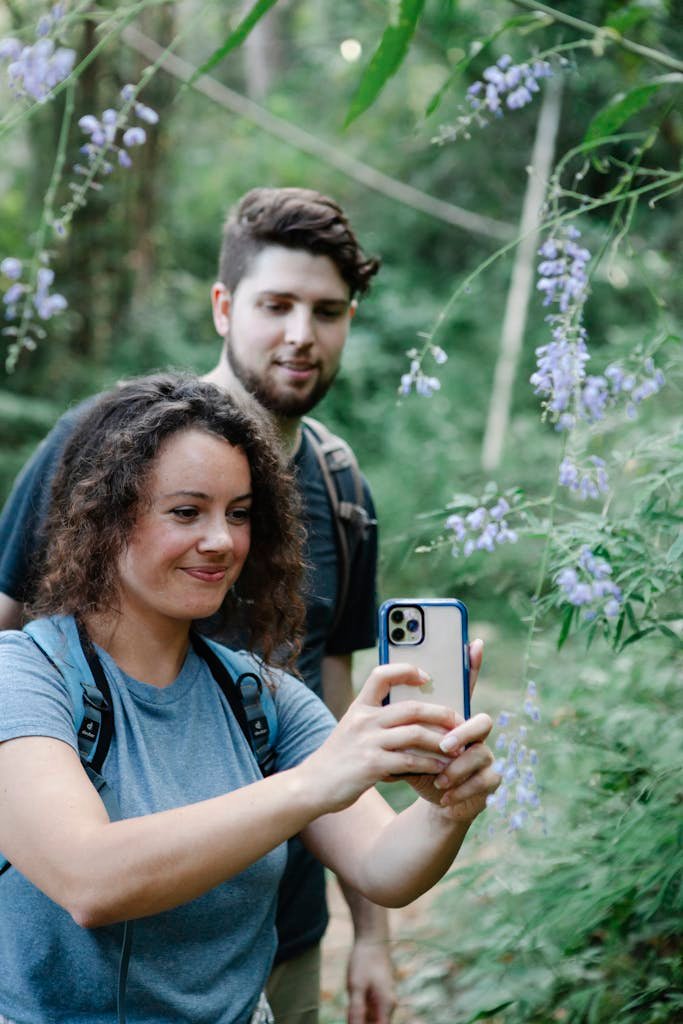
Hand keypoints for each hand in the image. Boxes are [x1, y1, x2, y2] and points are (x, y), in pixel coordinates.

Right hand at [301, 663, 457, 814]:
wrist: (311, 786)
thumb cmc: (338, 759)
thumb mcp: (351, 729)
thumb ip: (376, 721)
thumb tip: (414, 718)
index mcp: (359, 706)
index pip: (381, 674)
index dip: (405, 670)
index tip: (426, 676)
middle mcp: (363, 720)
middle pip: (412, 707)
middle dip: (441, 713)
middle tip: (459, 720)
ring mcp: (367, 742)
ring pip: (416, 733)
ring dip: (441, 741)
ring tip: (457, 747)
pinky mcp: (371, 765)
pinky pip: (410, 761)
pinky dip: (429, 763)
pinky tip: (441, 767)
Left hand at [347, 938, 395, 1023]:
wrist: (372, 939)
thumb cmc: (364, 961)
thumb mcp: (356, 986)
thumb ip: (356, 1010)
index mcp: (386, 1006)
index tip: (353, 1022)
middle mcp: (388, 1006)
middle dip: (361, 1022)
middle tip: (350, 1011)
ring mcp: (384, 1001)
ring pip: (372, 1020)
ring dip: (361, 1018)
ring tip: (353, 1001)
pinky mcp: (379, 996)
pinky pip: (370, 1011)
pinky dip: (361, 1012)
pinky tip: (353, 1000)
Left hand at [407, 640, 500, 820]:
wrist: (432, 799)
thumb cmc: (417, 765)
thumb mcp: (403, 743)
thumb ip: (399, 720)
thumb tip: (381, 692)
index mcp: (453, 718)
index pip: (465, 686)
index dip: (473, 664)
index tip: (474, 643)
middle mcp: (474, 733)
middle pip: (482, 721)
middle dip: (463, 732)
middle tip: (444, 745)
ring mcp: (486, 755)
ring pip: (482, 754)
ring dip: (458, 769)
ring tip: (439, 780)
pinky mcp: (490, 781)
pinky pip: (486, 781)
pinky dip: (463, 790)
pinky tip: (445, 795)